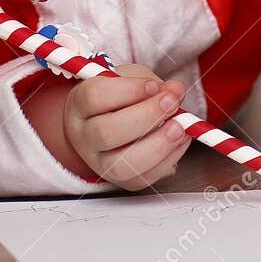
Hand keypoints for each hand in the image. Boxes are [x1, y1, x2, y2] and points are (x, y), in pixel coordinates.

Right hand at [62, 63, 192, 189]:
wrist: (110, 124)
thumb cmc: (120, 98)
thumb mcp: (132, 80)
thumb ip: (153, 83)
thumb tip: (175, 91)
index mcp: (80, 104)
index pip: (95, 97)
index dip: (128, 90)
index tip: (154, 85)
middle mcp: (84, 137)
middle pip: (105, 133)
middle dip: (145, 117)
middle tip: (171, 103)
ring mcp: (100, 163)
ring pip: (121, 165)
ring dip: (157, 145)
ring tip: (179, 127)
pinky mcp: (122, 181)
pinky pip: (143, 178)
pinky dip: (168, 159)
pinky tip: (180, 140)